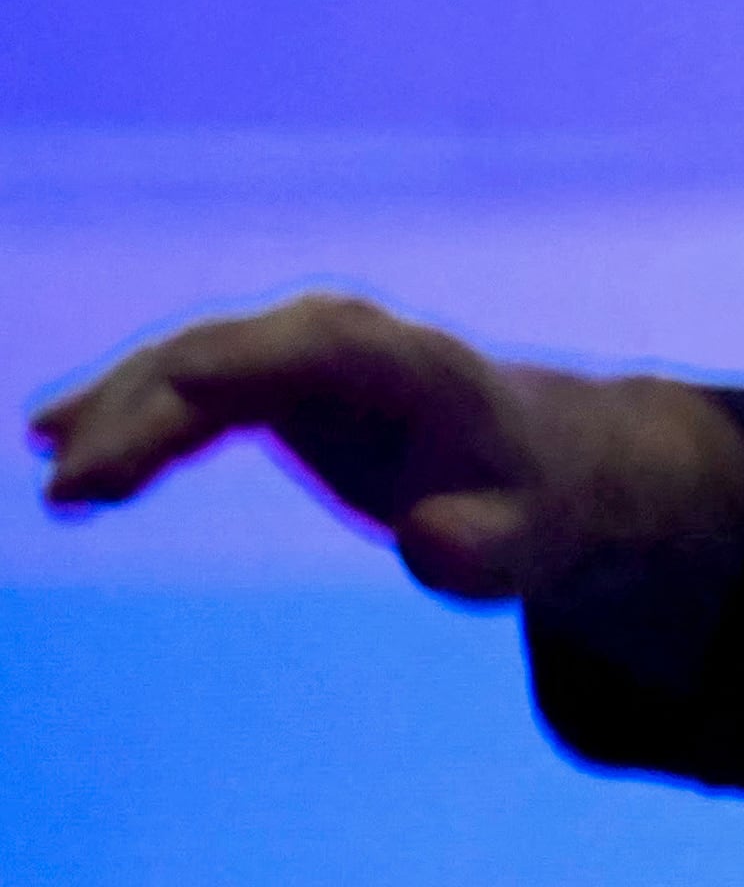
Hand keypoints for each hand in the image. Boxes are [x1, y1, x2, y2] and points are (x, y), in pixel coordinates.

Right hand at [28, 293, 743, 627]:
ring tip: (61, 490)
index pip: (324, 350)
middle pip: (229, 358)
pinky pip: (182, 386)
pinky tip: (58, 447)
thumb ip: (485, 549)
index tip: (179, 387)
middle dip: (148, 414)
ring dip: (115, 417)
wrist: (543, 464)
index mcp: (416, 366)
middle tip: (75, 490)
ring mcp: (299, 345)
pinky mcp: (269, 371)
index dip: (250, 362)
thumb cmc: (536, 509)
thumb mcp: (532, 544)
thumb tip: (427, 542)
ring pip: (187, 367)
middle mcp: (347, 336)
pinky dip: (126, 414)